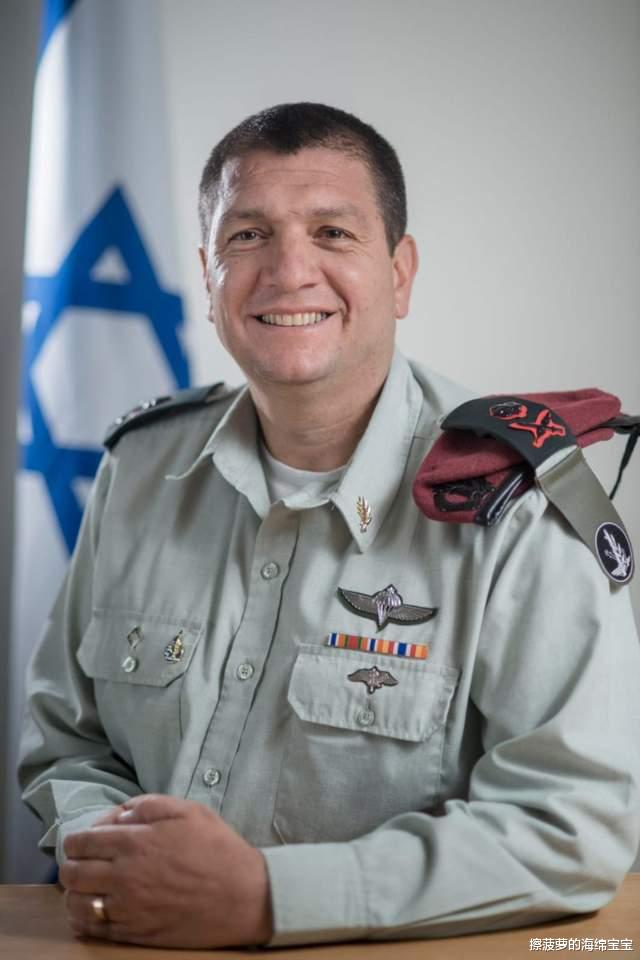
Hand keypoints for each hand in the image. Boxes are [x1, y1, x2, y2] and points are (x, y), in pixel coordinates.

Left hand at [59, 794, 272, 947]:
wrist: (244, 896)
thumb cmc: (217, 848)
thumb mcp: (188, 810)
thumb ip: (148, 805)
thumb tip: (118, 815)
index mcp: (135, 842)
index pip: (82, 841)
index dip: (76, 839)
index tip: (82, 840)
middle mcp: (124, 876)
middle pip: (72, 872)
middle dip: (71, 864)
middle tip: (82, 862)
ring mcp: (127, 908)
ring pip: (77, 903)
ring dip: (75, 892)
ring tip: (86, 887)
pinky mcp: (134, 932)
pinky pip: (93, 929)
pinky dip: (84, 918)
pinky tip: (92, 910)